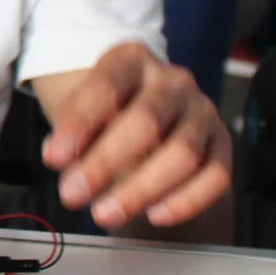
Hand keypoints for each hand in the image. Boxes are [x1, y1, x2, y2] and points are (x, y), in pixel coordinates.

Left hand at [39, 41, 231, 231]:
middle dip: (105, 163)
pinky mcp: (221, 143)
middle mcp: (173, 80)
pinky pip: (215, 175)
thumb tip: (61, 158)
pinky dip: (186, 200)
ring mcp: (202, 110)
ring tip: (105, 214)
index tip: (54, 158)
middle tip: (73, 194)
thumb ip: (72, 131)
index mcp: (132, 59)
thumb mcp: (82, 110)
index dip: (80, 124)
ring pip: (182, 153)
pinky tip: (155, 215)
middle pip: (146, 121)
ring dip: (140, 189)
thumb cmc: (106, 113)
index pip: (107, 87)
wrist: (149, 115)